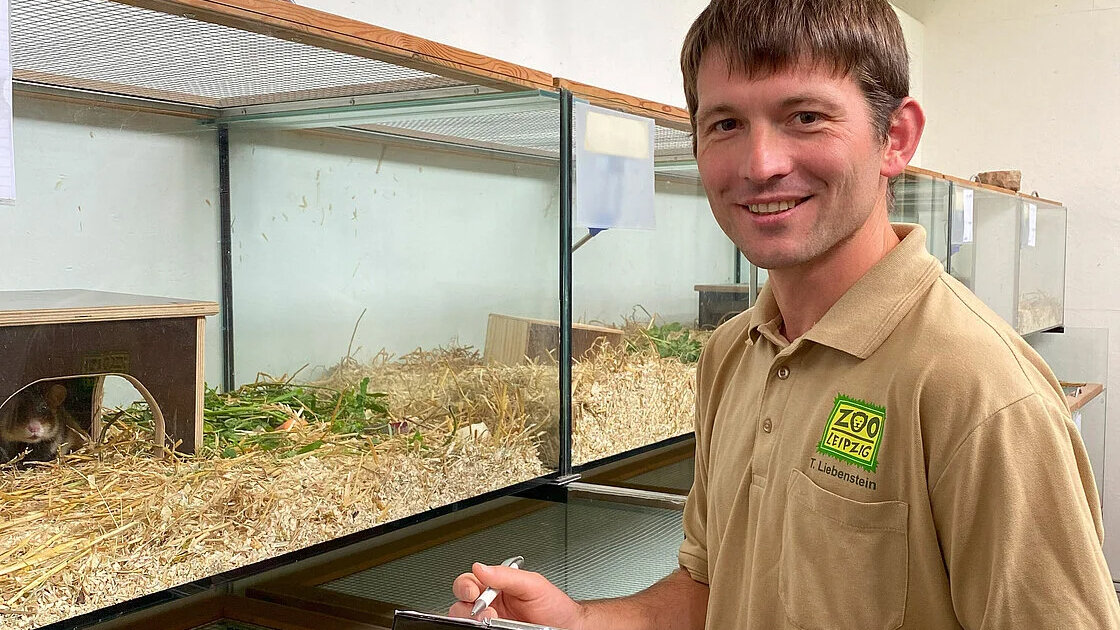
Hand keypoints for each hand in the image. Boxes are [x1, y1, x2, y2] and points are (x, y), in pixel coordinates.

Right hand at [450, 562, 583, 628]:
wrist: (568, 626)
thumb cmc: (554, 605)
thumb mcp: (533, 584)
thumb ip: (506, 575)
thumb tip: (481, 568)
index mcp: (495, 587)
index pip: (468, 583)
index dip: (465, 586)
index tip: (474, 591)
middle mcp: (489, 605)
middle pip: (461, 604)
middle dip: (468, 607)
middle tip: (486, 611)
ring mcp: (490, 623)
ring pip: (466, 621)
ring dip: (475, 621)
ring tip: (493, 621)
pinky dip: (480, 629)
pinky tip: (492, 628)